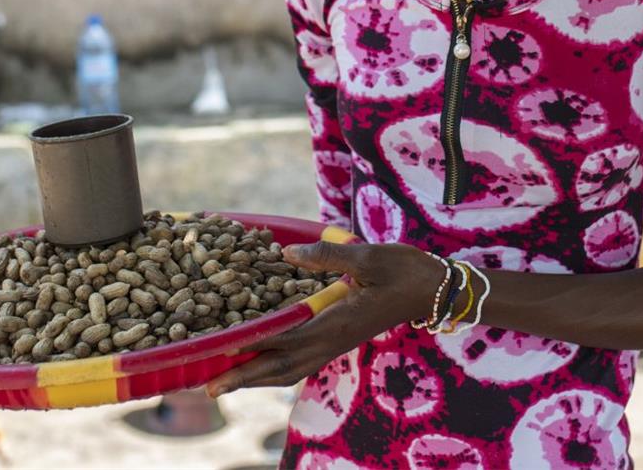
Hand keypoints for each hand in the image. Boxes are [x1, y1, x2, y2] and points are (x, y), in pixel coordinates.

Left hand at [203, 240, 445, 396]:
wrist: (434, 288)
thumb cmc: (404, 269)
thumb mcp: (368, 256)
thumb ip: (327, 256)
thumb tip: (285, 252)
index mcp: (337, 321)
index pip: (285, 340)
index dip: (251, 349)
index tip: (220, 355)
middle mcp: (334, 339)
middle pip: (281, 368)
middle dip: (244, 379)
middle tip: (208, 389)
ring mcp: (338, 343)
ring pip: (291, 370)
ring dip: (258, 378)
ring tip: (227, 383)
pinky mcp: (340, 339)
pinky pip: (302, 362)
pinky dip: (277, 368)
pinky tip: (264, 364)